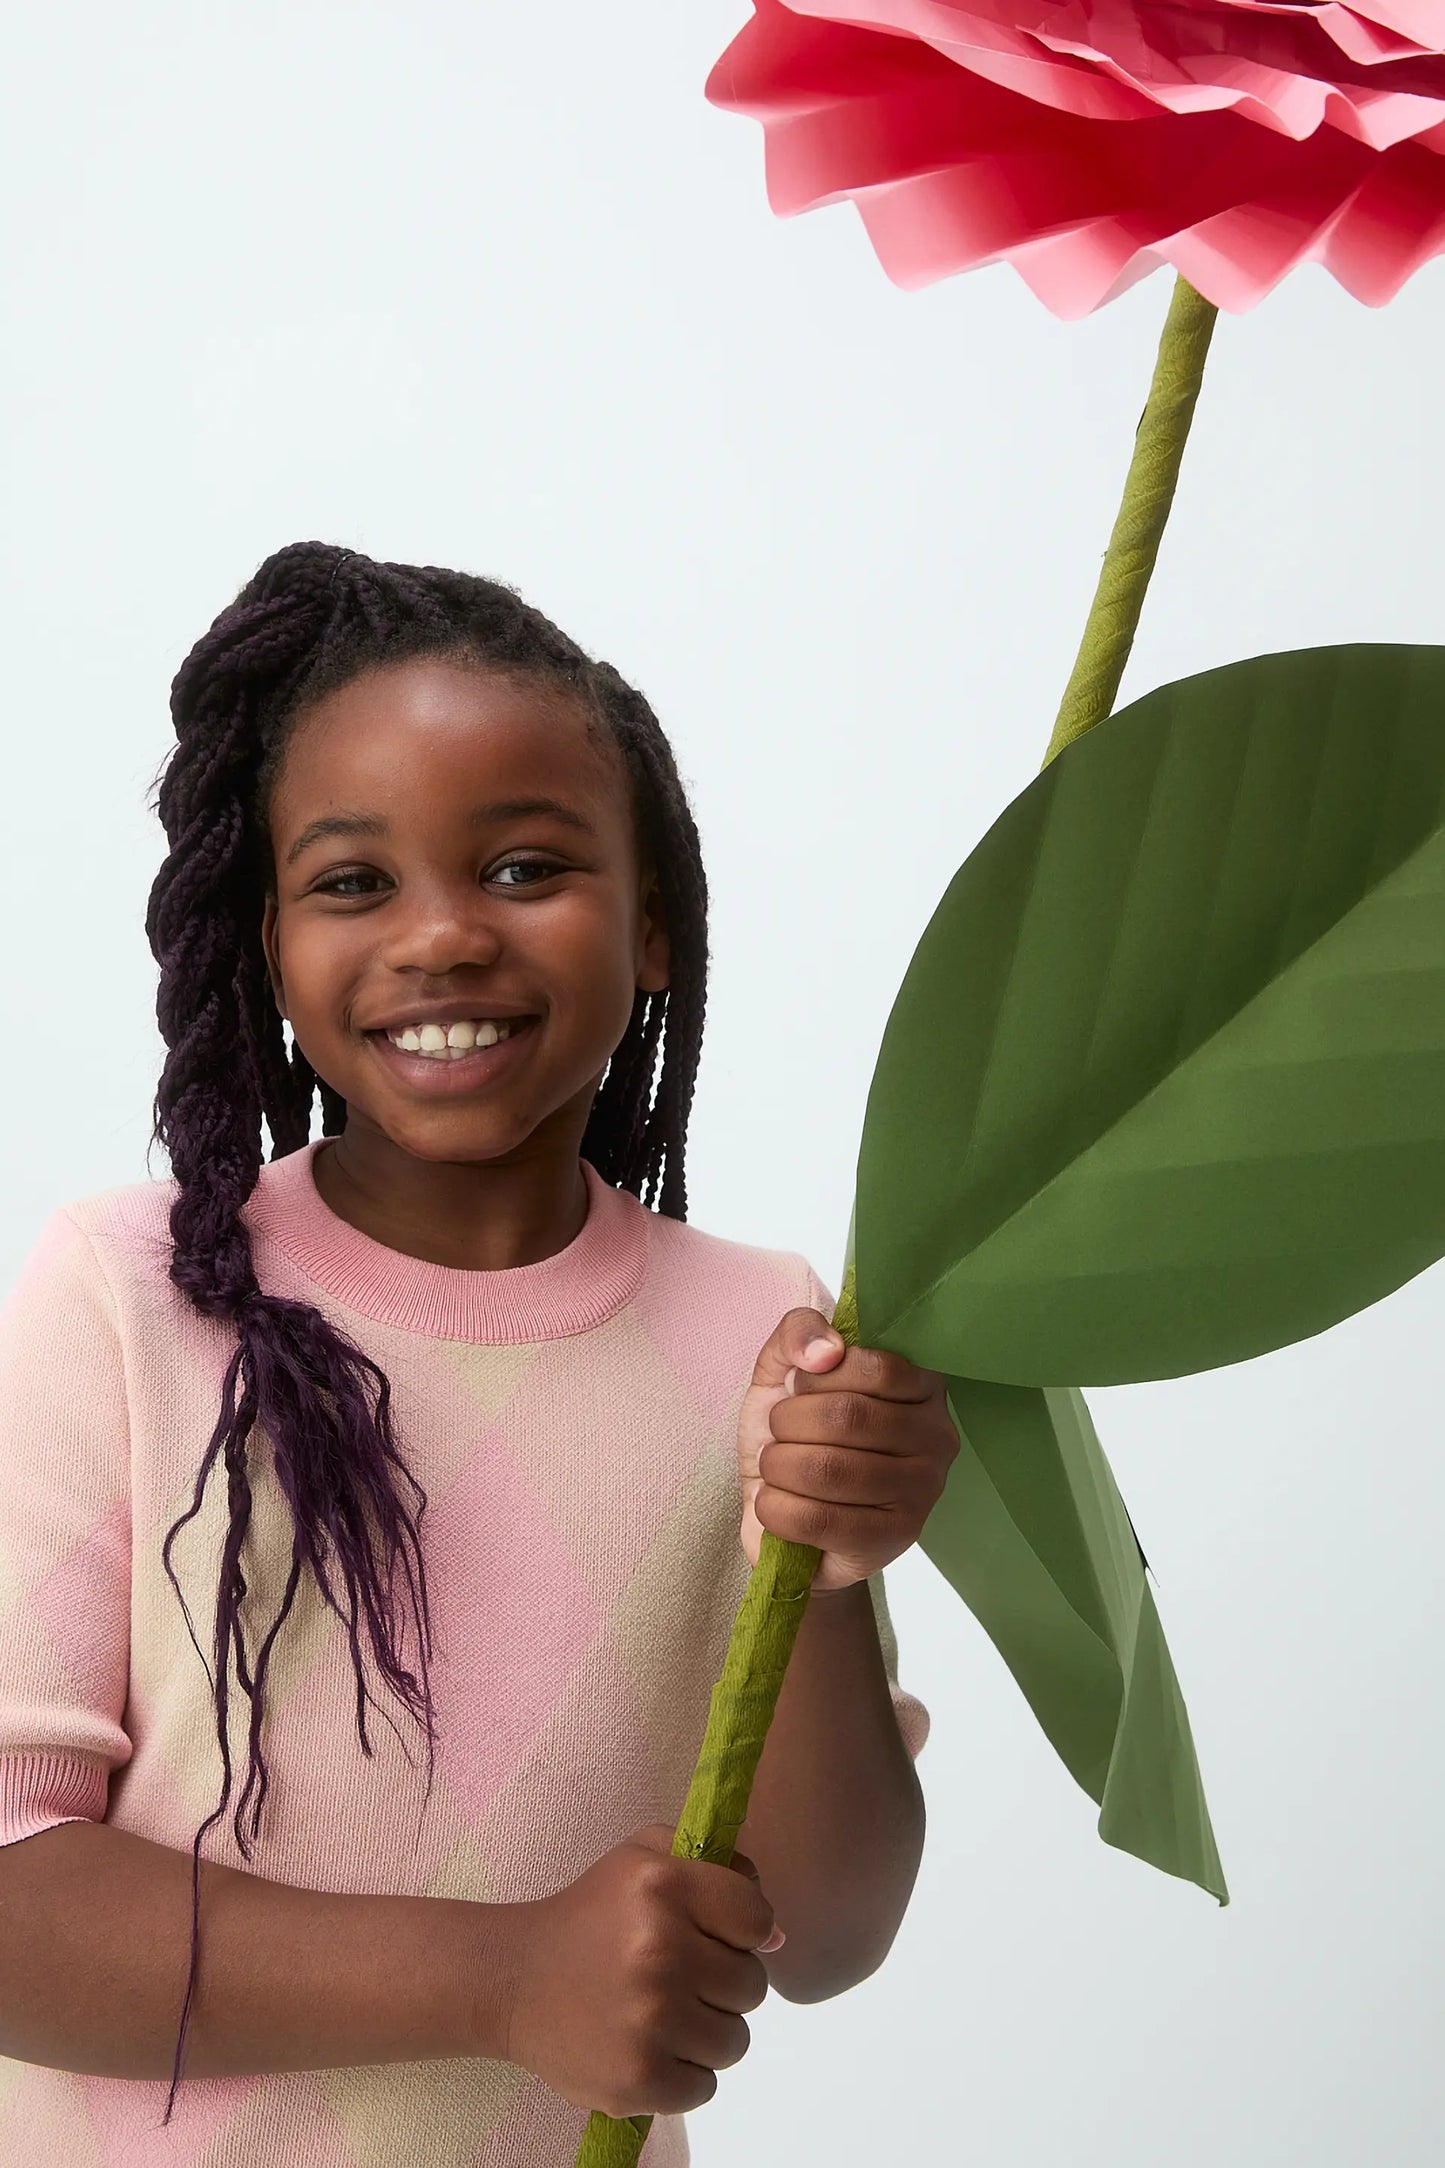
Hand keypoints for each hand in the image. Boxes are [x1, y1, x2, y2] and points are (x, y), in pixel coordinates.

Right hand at [497, 1825, 782, 2119]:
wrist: (513, 1980)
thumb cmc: (592, 1914)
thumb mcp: (646, 1858)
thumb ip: (722, 1870)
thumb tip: (778, 1939)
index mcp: (665, 1886)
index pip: (759, 1920)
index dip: (743, 1929)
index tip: (715, 1934)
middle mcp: (661, 1951)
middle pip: (753, 1985)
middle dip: (724, 1982)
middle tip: (682, 1976)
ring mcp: (650, 2021)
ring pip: (736, 2041)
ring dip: (709, 2030)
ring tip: (666, 2014)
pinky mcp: (638, 2079)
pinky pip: (706, 2087)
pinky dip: (686, 2073)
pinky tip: (651, 2046)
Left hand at [737, 1308, 958, 1593]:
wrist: (783, 1515)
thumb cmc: (795, 1434)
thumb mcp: (783, 1370)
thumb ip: (799, 1332)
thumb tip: (827, 1350)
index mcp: (922, 1386)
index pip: (874, 1366)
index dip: (817, 1377)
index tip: (799, 1388)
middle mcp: (937, 1437)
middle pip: (847, 1416)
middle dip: (787, 1423)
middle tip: (778, 1435)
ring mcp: (922, 1493)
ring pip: (828, 1469)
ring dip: (778, 1466)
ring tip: (776, 1469)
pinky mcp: (894, 1541)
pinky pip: (817, 1519)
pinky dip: (775, 1508)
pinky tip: (774, 1504)